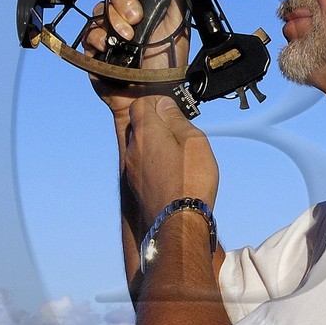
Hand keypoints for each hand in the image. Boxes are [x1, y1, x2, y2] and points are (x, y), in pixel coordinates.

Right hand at [83, 0, 189, 113]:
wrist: (151, 96)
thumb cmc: (167, 67)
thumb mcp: (178, 27)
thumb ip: (175, 0)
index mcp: (144, 11)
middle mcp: (125, 20)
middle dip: (123, 1)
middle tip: (135, 19)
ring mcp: (109, 34)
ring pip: (99, 11)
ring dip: (112, 21)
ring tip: (126, 38)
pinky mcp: (94, 50)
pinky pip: (88, 33)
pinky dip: (97, 37)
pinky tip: (109, 46)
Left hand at [122, 95, 219, 219]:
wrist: (178, 222)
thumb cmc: (190, 180)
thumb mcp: (193, 141)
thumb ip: (176, 119)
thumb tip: (165, 105)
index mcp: (146, 132)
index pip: (140, 104)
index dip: (156, 102)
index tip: (173, 108)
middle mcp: (133, 148)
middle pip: (139, 125)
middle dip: (156, 123)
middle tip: (180, 131)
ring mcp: (132, 169)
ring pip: (140, 146)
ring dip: (156, 144)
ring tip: (180, 154)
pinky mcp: (136, 186)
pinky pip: (142, 165)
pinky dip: (154, 162)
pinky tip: (173, 172)